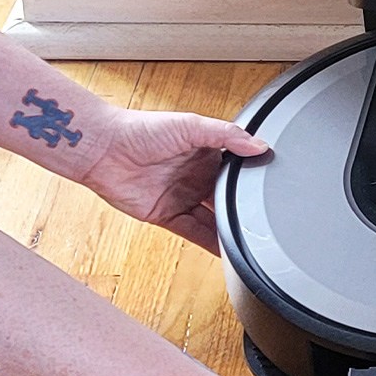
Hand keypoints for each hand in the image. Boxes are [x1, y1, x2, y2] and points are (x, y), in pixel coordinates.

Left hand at [81, 108, 268, 253]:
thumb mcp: (191, 125)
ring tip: (251, 240)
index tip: (273, 187)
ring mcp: (183, 198)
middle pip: (228, 198)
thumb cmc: (139, 129)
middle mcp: (197, 177)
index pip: (237, 170)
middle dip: (243, 208)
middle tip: (264, 219)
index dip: (252, 179)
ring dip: (231, 229)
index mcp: (206, 153)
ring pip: (215, 219)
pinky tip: (227, 250)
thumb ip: (227, 135)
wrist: (103, 149)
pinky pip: (195, 233)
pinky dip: (212, 243)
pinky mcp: (168, 216)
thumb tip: (259, 145)